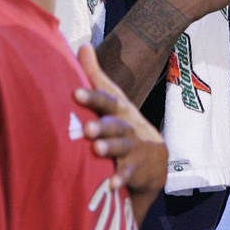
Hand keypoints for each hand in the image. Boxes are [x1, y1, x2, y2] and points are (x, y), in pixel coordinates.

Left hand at [74, 45, 166, 219]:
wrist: (154, 160)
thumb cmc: (124, 123)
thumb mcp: (114, 99)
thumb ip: (96, 74)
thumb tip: (83, 44)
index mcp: (120, 110)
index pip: (107, 100)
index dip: (92, 96)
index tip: (75, 93)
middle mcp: (127, 127)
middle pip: (116, 124)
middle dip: (103, 125)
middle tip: (88, 129)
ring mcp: (134, 149)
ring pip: (123, 147)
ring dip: (111, 148)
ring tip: (98, 150)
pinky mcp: (137, 170)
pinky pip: (129, 174)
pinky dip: (121, 179)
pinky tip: (112, 185)